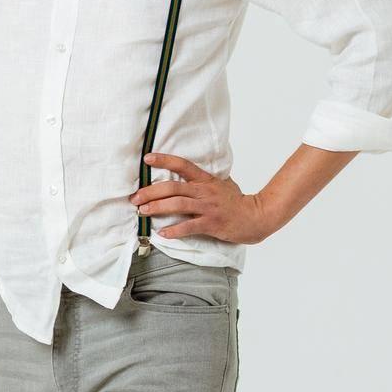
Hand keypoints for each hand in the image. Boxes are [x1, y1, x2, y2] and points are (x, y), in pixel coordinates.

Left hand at [128, 152, 275, 245]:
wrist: (257, 216)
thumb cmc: (237, 201)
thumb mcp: (221, 184)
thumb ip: (204, 180)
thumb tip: (186, 174)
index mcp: (206, 179)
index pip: (182, 165)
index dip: (164, 160)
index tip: (147, 159)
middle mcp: (205, 191)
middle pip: (173, 187)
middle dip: (151, 192)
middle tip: (135, 198)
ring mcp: (208, 207)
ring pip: (178, 205)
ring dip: (157, 208)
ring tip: (142, 212)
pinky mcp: (212, 224)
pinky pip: (189, 226)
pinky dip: (174, 230)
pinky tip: (162, 233)